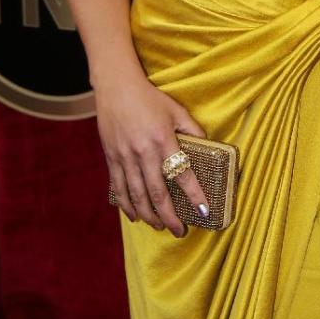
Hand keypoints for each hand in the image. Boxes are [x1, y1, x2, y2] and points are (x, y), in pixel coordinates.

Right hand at [97, 66, 207, 236]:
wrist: (116, 87)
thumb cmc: (150, 97)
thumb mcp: (176, 110)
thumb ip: (192, 130)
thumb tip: (207, 146)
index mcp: (163, 139)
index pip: (182, 174)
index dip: (194, 194)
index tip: (204, 211)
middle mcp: (143, 152)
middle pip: (158, 193)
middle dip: (169, 216)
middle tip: (180, 231)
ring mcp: (125, 157)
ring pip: (137, 195)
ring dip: (149, 215)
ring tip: (160, 227)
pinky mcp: (111, 158)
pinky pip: (119, 188)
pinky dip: (127, 205)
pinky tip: (135, 215)